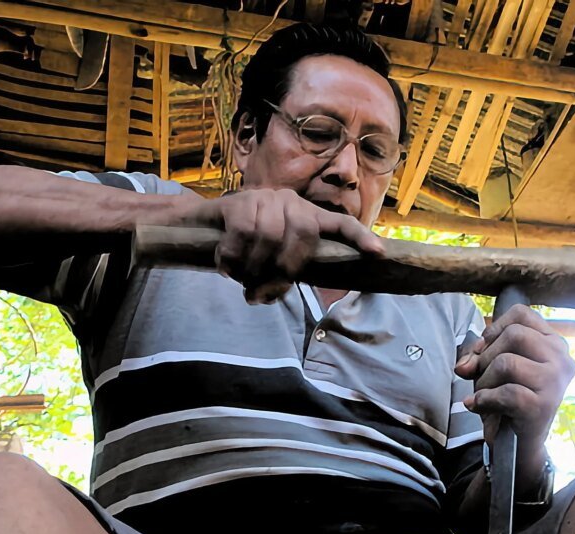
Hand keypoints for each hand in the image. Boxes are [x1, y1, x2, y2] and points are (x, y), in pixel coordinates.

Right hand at [197, 188, 383, 302]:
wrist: (197, 226)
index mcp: (305, 216)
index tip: (378, 254)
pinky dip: (234, 258)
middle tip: (263, 292)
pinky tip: (225, 266)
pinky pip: (243, 233)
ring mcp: (264, 198)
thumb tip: (271, 294)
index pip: (340, 223)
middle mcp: (290, 201)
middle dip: (286, 269)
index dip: (360, 238)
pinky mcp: (237, 201)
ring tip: (241, 282)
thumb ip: (280, 272)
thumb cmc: (240, 247)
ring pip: (270, 236)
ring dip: (254, 268)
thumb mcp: (266, 258)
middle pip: (303, 234)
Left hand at [454, 305, 574, 447]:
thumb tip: (465, 365)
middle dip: (486, 356)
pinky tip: (480, 406)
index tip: (484, 350)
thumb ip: (478, 355)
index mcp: (554, 343)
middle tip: (481, 376)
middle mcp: (562, 359)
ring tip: (484, 395)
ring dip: (484, 381)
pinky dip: (484, 400)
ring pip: (507, 362)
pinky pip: (506, 392)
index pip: (521, 313)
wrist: (518, 445)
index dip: (494, 329)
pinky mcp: (544, 406)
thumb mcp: (491, 369)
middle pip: (513, 334)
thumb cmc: (507, 400)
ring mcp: (556, 383)